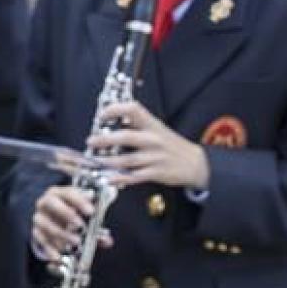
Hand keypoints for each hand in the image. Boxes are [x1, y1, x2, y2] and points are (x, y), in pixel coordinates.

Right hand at [33, 184, 110, 259]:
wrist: (52, 220)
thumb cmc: (71, 214)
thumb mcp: (84, 215)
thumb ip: (97, 225)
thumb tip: (108, 241)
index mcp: (59, 193)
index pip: (68, 192)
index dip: (80, 201)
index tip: (91, 211)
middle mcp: (46, 203)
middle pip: (51, 203)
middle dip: (66, 213)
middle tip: (80, 225)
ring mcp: (39, 218)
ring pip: (46, 223)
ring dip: (61, 233)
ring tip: (76, 241)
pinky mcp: (36, 232)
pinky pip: (41, 240)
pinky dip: (50, 249)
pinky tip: (58, 256)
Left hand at [89, 101, 209, 189]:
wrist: (196, 164)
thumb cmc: (172, 145)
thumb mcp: (158, 129)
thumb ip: (138, 125)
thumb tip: (115, 121)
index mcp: (152, 125)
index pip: (133, 109)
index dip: (115, 109)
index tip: (102, 115)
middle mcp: (153, 139)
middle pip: (126, 137)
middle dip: (105, 140)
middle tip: (90, 142)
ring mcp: (154, 157)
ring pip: (126, 160)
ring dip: (107, 161)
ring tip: (94, 161)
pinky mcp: (155, 173)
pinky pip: (133, 176)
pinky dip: (120, 178)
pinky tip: (108, 178)